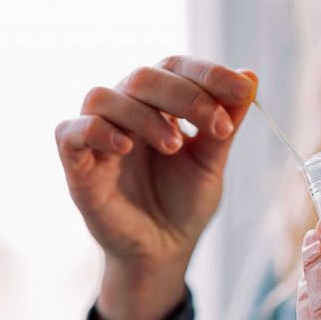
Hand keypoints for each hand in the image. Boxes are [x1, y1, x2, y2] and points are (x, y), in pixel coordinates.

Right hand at [55, 55, 256, 319]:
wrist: (162, 251)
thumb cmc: (184, 204)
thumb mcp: (210, 163)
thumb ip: (225, 123)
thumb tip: (250, 76)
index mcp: (159, 105)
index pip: (176, 68)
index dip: (209, 73)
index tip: (242, 90)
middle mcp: (126, 111)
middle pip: (143, 77)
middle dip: (185, 96)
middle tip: (217, 126)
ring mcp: (99, 135)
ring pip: (105, 97)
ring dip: (143, 116)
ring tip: (174, 146)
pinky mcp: (77, 163)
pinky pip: (70, 131)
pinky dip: (97, 131)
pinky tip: (125, 148)